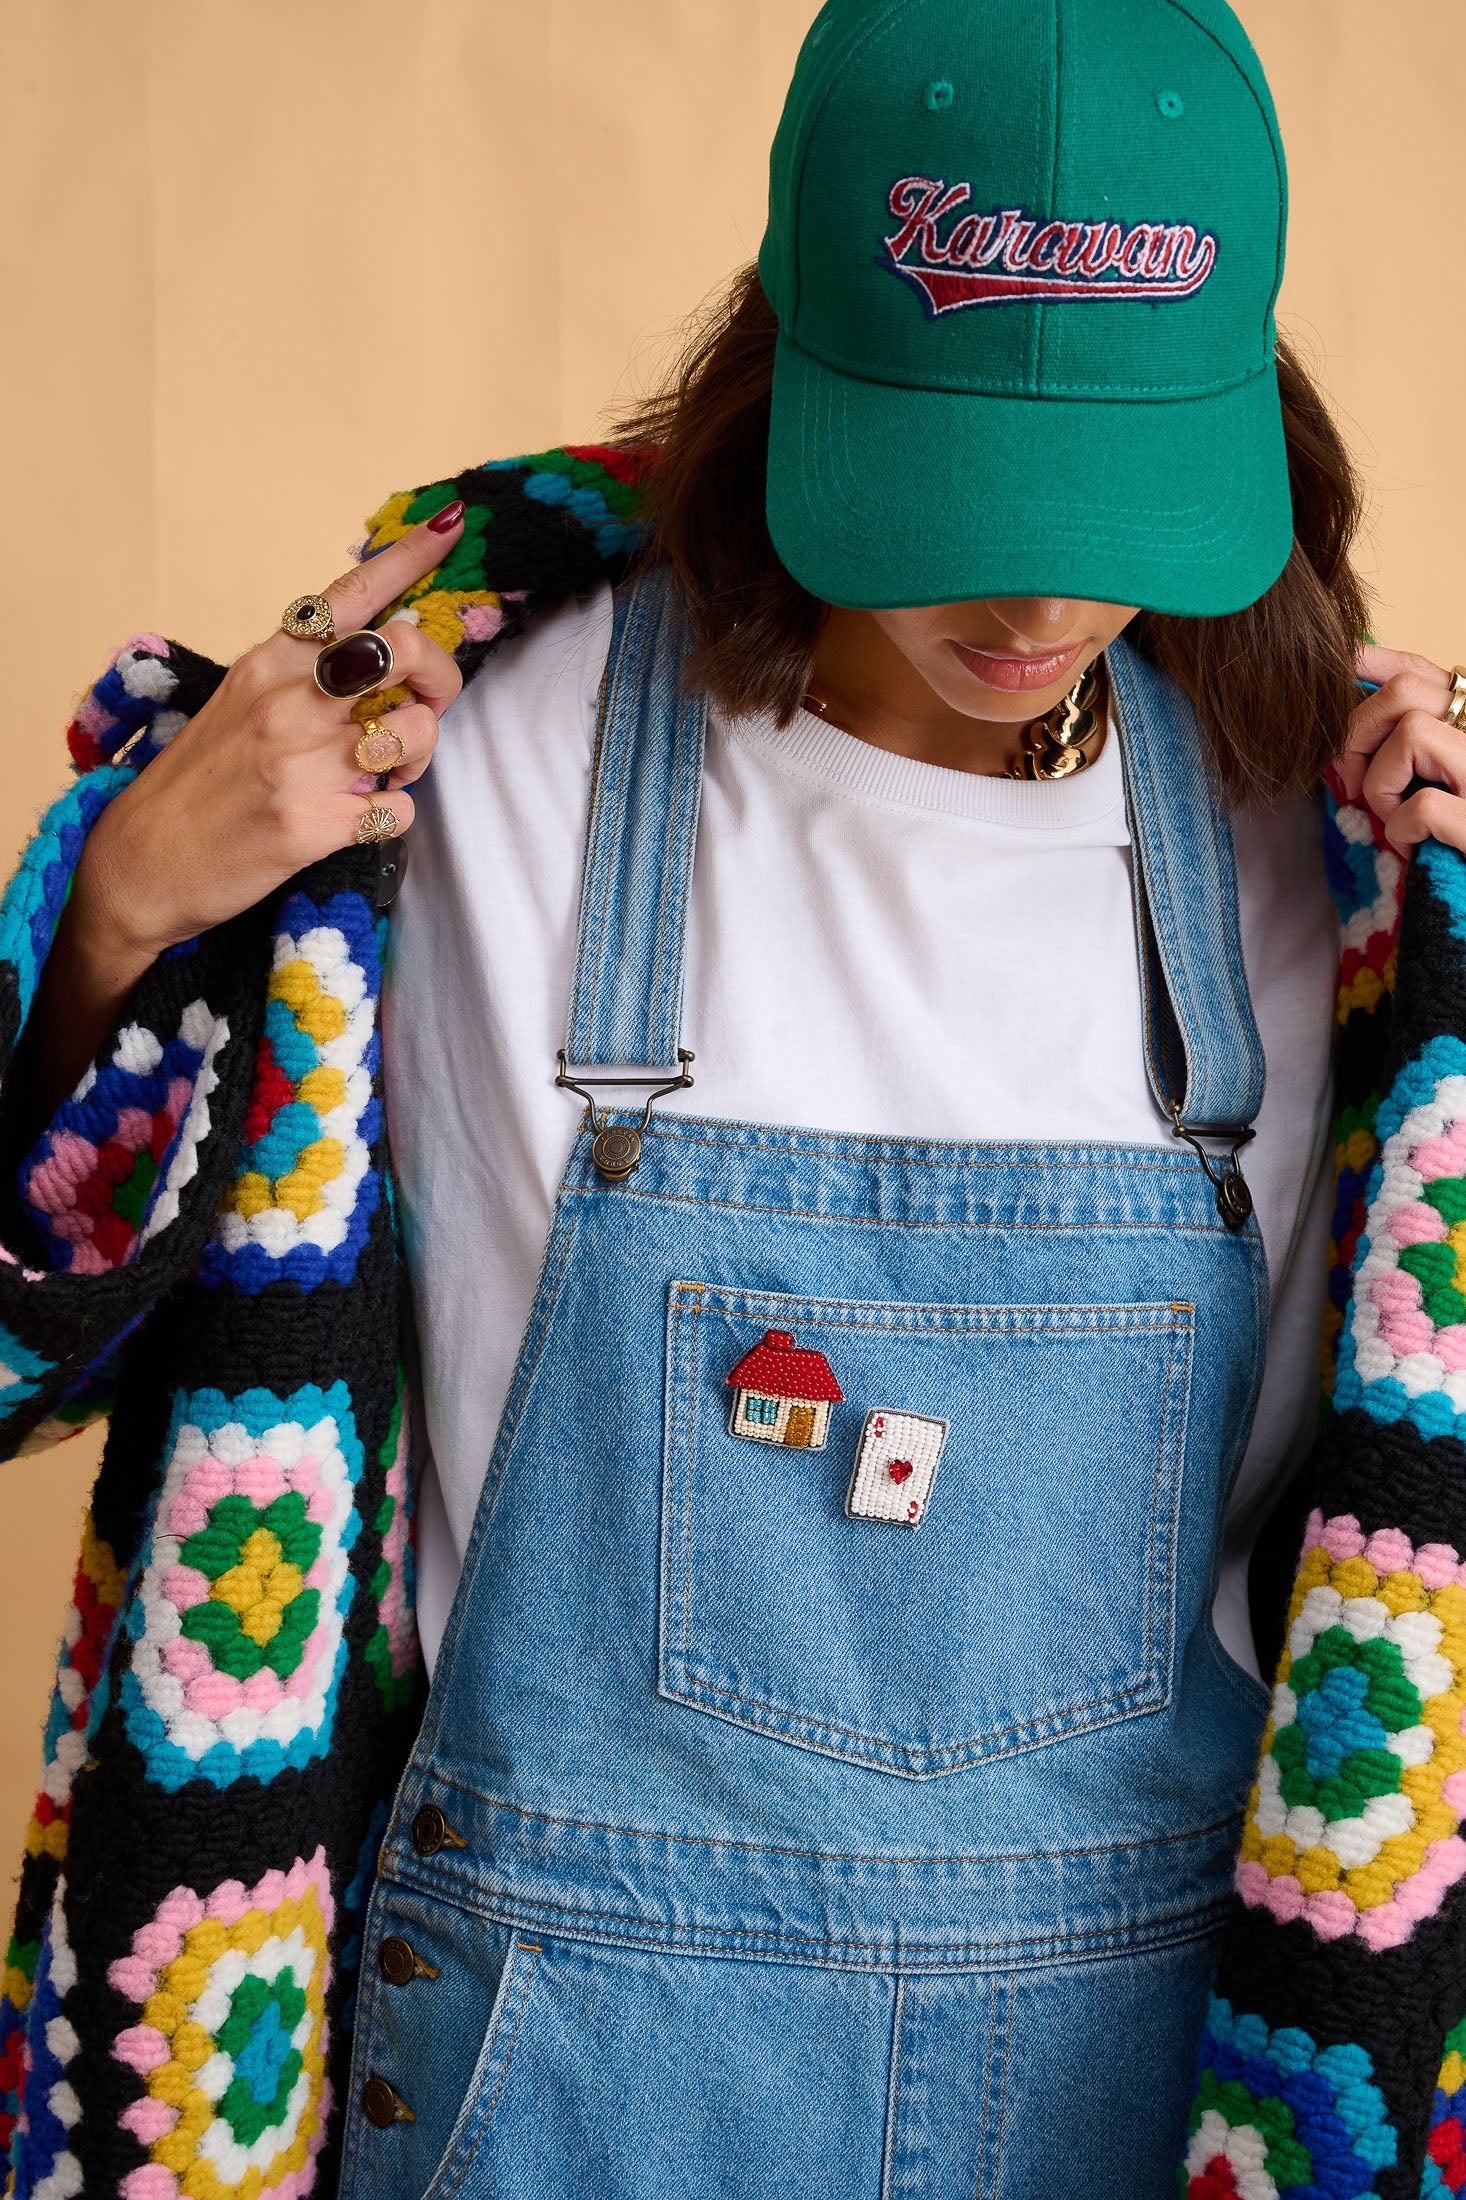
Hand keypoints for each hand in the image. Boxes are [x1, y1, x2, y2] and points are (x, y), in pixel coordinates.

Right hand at [68, 503, 466, 989]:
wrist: (138, 865)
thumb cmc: (197, 784)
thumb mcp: (238, 703)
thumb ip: (302, 674)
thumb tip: (376, 649)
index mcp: (269, 662)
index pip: (350, 594)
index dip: (409, 556)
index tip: (451, 525)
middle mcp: (286, 701)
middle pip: (404, 652)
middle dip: (438, 680)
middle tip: (423, 708)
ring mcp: (299, 762)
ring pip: (415, 734)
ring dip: (417, 758)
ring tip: (383, 772)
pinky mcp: (312, 823)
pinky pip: (400, 808)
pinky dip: (393, 815)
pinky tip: (360, 818)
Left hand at [1339, 643, 1465, 853]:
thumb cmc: (1444, 838)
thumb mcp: (1423, 779)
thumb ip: (1394, 743)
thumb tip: (1342, 700)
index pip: (1417, 670)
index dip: (1368, 662)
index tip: (1336, 668)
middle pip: (1404, 691)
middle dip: (1359, 737)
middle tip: (1358, 788)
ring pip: (1413, 733)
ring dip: (1383, 785)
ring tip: (1395, 820)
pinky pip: (1422, 805)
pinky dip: (1402, 831)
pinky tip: (1415, 850)